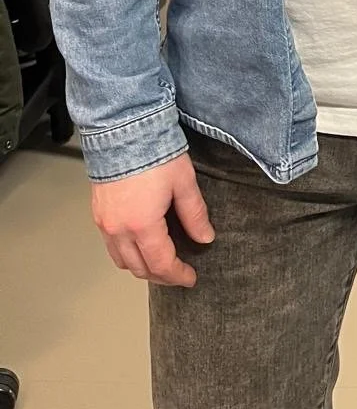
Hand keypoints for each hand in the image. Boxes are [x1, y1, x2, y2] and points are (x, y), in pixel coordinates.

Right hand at [91, 151, 213, 287]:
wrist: (124, 130)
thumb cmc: (155, 152)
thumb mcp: (184, 183)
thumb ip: (195, 214)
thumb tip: (205, 237)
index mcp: (142, 225)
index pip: (162, 263)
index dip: (178, 275)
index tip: (190, 278)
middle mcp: (119, 230)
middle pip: (140, 268)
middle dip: (162, 276)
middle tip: (179, 273)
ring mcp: (105, 223)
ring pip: (122, 261)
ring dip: (142, 267)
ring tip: (161, 262)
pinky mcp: (99, 213)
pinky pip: (111, 246)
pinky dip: (127, 253)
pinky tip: (141, 245)